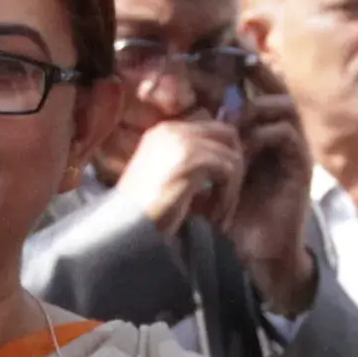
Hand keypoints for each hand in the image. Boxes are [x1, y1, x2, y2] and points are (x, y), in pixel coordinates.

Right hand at [109, 114, 243, 235]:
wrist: (122, 228)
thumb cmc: (142, 214)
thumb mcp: (167, 180)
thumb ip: (192, 166)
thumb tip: (226, 164)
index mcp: (164, 132)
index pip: (211, 128)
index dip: (224, 157)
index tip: (220, 189)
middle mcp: (172, 130)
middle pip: (227, 134)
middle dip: (235, 167)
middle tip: (227, 199)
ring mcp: (182, 142)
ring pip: (231, 155)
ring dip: (231, 189)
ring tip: (218, 214)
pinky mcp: (192, 159)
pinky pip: (228, 170)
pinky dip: (227, 197)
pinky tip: (214, 217)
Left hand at [223, 65, 316, 317]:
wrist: (258, 254)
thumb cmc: (234, 218)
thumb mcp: (214, 176)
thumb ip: (205, 150)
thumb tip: (174, 125)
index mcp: (263, 134)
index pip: (259, 90)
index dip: (246, 69)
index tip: (223, 55)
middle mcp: (282, 137)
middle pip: (277, 88)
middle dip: (256, 73)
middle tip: (234, 65)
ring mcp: (294, 150)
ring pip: (284, 107)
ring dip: (255, 108)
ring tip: (232, 121)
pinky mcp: (301, 167)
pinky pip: (287, 134)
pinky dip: (263, 134)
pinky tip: (243, 146)